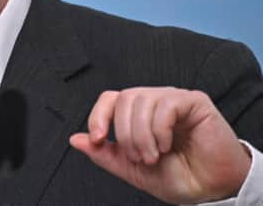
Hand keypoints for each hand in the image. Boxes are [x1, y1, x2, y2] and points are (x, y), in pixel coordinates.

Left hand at [69, 87, 251, 203]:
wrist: (212, 189)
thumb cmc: (179, 177)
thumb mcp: (132, 170)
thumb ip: (105, 154)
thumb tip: (76, 139)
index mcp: (137, 115)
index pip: (110, 99)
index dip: (98, 116)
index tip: (98, 138)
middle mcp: (153, 102)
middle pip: (124, 98)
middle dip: (125, 133)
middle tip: (139, 158)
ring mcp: (173, 99)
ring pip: (142, 100)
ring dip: (143, 135)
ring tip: (154, 156)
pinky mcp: (193, 101)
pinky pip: (166, 104)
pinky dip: (161, 129)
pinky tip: (168, 145)